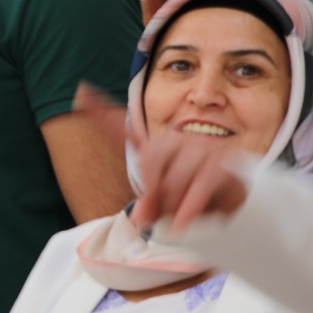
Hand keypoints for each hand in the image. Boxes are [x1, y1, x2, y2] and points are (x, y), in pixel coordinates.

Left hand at [75, 85, 254, 232]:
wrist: (232, 196)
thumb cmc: (191, 194)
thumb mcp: (164, 202)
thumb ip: (149, 205)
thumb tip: (141, 219)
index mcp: (154, 147)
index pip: (122, 129)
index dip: (99, 111)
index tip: (81, 92)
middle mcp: (174, 140)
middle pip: (149, 166)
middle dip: (154, 195)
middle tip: (165, 211)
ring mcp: (198, 148)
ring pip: (174, 181)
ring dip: (176, 205)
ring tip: (183, 215)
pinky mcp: (220, 162)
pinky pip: (200, 185)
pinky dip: (191, 206)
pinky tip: (184, 220)